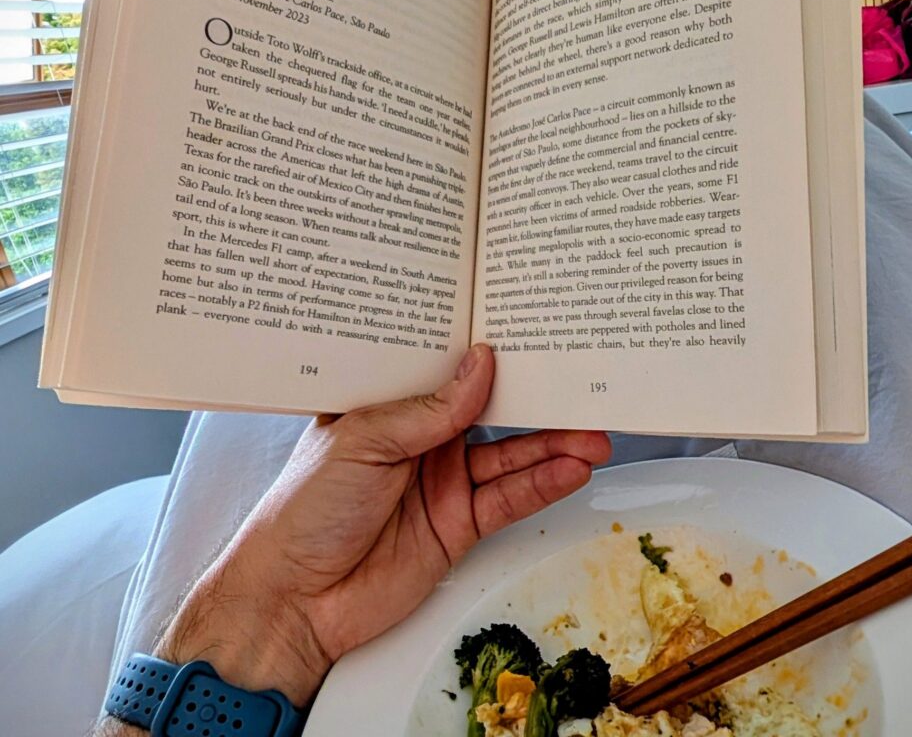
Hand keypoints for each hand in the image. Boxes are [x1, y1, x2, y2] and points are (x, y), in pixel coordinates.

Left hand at [157, 345, 610, 706]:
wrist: (292, 599)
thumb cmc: (305, 508)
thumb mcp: (363, 440)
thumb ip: (429, 410)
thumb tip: (482, 364)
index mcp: (390, 407)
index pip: (448, 373)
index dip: (487, 355)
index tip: (531, 337)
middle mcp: (422, 440)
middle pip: (490, 414)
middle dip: (534, 402)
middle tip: (578, 388)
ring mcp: (443, 483)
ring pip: (509, 456)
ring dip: (552, 446)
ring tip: (593, 433)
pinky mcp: (458, 525)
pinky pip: (508, 499)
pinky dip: (542, 484)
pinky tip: (572, 469)